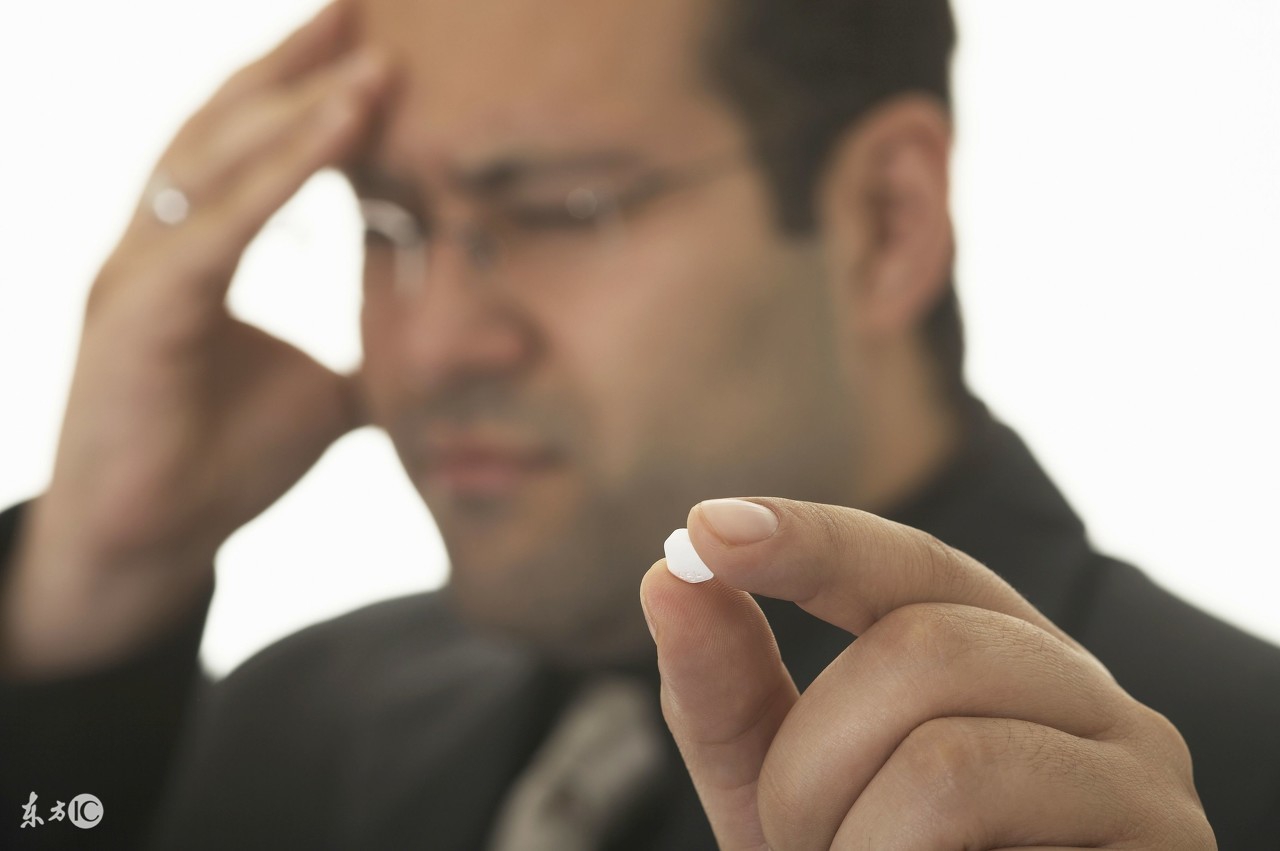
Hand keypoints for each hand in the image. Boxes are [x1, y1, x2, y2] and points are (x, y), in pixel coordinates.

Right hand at [1, 0, 390, 676]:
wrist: (148, 545)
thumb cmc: (220, 463)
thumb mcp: (334, 396)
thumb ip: (397, 363)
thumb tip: (496, 348)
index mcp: (194, 253)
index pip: (246, 149)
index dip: (301, 91)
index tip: (370, 41)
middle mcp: (158, 245)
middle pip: (224, 127)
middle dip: (292, 64)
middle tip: (359, 4)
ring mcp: (139, 274)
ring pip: (215, 163)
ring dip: (291, 104)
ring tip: (362, 55)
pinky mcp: (138, 318)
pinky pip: (213, 232)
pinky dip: (273, 180)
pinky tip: (331, 135)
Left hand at [639, 498, 1213, 848]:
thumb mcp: (789, 790)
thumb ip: (732, 693)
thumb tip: (667, 574)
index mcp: (993, 654)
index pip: (908, 564)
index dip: (810, 540)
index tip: (707, 530)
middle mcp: (1078, 689)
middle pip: (922, 646)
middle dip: (813, 764)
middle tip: (798, 846)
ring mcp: (1135, 766)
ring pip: (948, 752)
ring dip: (853, 838)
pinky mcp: (1164, 842)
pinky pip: (983, 812)